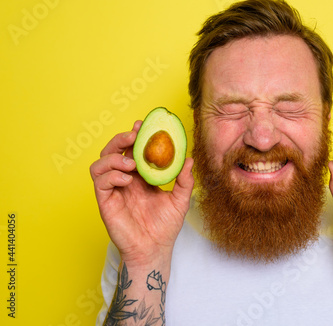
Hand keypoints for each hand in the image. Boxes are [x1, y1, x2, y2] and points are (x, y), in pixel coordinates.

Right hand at [90, 121, 194, 265]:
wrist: (155, 249)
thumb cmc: (166, 226)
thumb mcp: (181, 199)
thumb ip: (185, 180)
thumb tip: (189, 158)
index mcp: (140, 177)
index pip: (131, 150)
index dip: (134, 136)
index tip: (142, 125)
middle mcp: (124, 180)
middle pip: (112, 152)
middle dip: (120, 139)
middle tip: (133, 135)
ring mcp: (113, 191)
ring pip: (100, 164)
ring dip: (114, 157)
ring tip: (131, 163)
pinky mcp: (105, 202)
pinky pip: (100, 182)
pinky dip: (111, 176)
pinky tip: (127, 180)